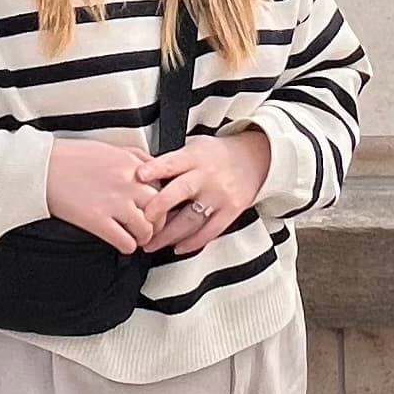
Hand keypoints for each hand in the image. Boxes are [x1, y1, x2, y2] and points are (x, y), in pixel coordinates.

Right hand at [45, 135, 165, 252]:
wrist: (42, 168)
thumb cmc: (70, 157)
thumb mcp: (109, 147)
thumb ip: (134, 155)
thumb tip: (151, 164)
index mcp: (132, 164)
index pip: (163, 187)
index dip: (162, 201)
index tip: (158, 208)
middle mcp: (128, 183)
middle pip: (160, 209)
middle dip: (158, 222)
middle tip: (151, 226)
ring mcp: (114, 203)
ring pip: (146, 229)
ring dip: (144, 237)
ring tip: (138, 238)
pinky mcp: (98, 221)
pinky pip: (126, 242)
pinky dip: (128, 246)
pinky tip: (123, 244)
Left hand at [135, 123, 271, 253]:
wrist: (254, 158)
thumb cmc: (215, 154)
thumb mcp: (193, 146)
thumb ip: (171, 160)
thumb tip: (138, 172)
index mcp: (194, 157)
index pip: (172, 162)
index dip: (156, 169)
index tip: (139, 175)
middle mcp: (206, 176)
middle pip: (181, 191)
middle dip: (159, 207)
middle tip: (142, 220)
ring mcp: (220, 195)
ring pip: (192, 218)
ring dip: (169, 234)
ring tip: (151, 243)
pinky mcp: (231, 211)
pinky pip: (210, 231)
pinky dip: (193, 242)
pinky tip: (177, 248)